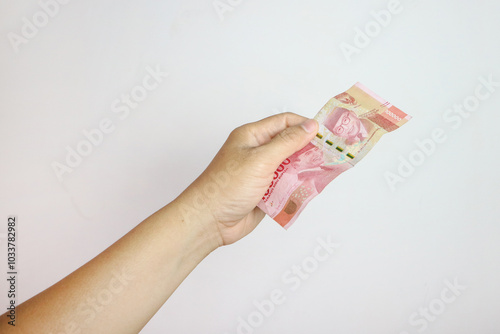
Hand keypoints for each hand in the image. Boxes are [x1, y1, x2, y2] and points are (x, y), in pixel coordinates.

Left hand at [174, 112, 317, 246]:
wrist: (210, 220)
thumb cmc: (226, 186)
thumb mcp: (260, 159)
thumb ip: (287, 142)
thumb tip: (309, 127)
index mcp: (252, 136)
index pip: (285, 122)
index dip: (305, 126)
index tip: (326, 134)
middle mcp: (257, 152)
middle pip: (290, 145)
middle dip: (308, 150)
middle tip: (329, 155)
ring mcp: (261, 173)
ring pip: (290, 167)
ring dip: (303, 171)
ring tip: (321, 174)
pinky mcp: (264, 192)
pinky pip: (286, 186)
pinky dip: (295, 188)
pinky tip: (306, 190)